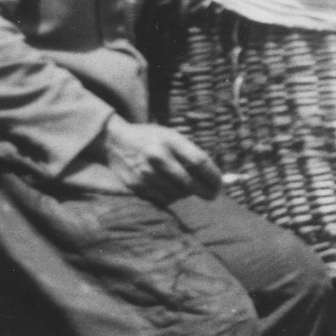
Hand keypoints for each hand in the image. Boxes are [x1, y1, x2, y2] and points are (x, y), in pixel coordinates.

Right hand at [100, 117, 220, 205]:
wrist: (115, 142)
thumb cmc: (151, 138)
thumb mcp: (171, 136)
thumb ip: (191, 153)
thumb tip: (214, 176)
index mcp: (169, 140)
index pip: (199, 162)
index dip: (213, 176)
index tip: (220, 184)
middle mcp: (157, 157)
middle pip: (190, 182)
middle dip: (205, 191)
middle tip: (213, 195)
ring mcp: (145, 173)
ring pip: (178, 193)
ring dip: (188, 194)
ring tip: (189, 188)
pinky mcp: (137, 186)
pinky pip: (163, 198)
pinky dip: (172, 197)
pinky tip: (172, 190)